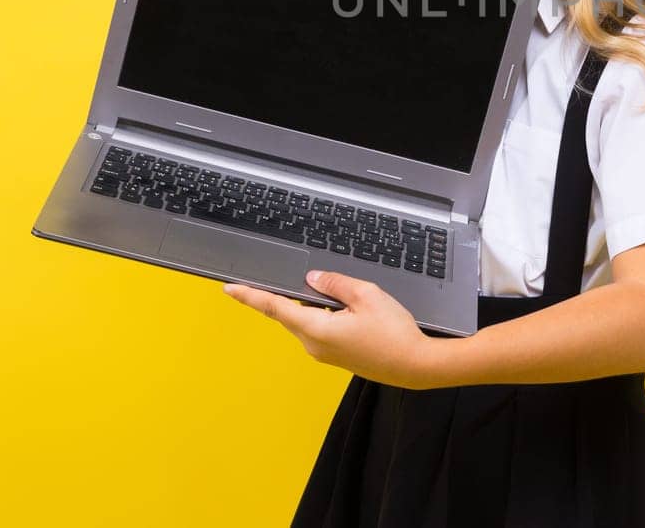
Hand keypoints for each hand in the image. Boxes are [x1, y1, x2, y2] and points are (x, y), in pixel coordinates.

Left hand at [222, 270, 440, 389]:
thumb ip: (335, 283)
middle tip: (309, 278)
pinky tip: (350, 310)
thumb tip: (312, 278)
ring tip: (349, 298)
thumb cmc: (394, 332)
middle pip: (291, 312)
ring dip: (317, 305)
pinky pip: (320, 329)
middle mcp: (313, 345)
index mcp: (316, 328)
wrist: (415, 366)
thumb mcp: (366, 295)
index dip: (250, 296)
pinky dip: (326, 316)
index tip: (229, 288)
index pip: (275, 307)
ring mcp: (323, 353)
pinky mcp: (335, 356)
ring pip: (307, 320)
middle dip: (296, 293)